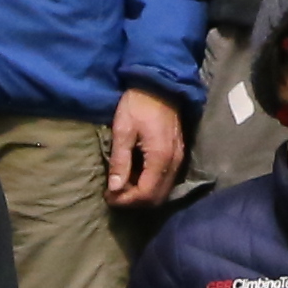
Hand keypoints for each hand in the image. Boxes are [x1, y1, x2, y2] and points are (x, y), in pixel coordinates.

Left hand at [105, 88, 186, 205]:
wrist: (159, 85)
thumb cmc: (137, 104)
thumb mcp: (122, 130)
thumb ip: (120, 161)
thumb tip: (114, 188)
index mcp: (160, 157)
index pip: (146, 193)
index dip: (126, 200)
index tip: (108, 197)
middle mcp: (174, 162)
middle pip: (157, 197)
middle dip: (135, 201)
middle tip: (114, 195)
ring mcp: (179, 159)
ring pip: (163, 191)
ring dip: (143, 194)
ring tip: (123, 187)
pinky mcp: (178, 155)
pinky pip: (167, 180)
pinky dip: (151, 185)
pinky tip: (136, 177)